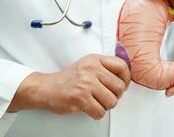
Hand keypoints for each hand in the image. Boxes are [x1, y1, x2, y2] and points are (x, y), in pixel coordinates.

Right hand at [8, 54, 130, 119]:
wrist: (47, 88)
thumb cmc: (69, 78)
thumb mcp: (88, 65)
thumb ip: (105, 68)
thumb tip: (125, 78)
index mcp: (95, 60)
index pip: (122, 66)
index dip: (127, 78)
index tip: (124, 84)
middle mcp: (91, 70)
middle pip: (119, 87)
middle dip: (116, 95)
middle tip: (107, 95)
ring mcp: (86, 84)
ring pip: (112, 101)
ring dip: (106, 105)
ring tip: (97, 101)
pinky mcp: (81, 98)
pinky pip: (100, 112)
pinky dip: (97, 113)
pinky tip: (90, 107)